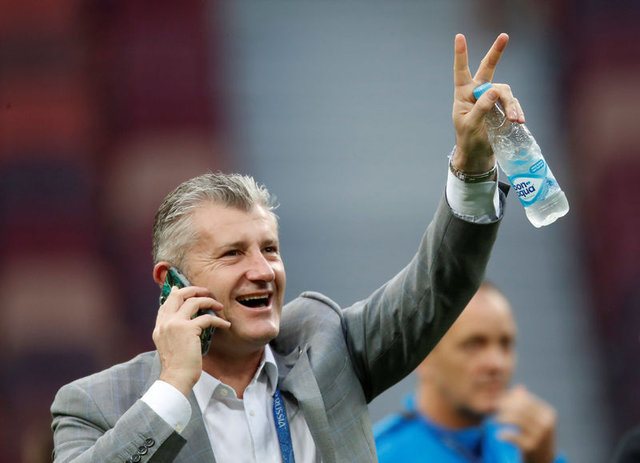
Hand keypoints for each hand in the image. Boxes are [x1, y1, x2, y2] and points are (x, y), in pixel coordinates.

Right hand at [153, 286, 229, 396]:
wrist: (176, 378)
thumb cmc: (177, 365)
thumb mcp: (169, 344)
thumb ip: (172, 330)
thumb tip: (182, 320)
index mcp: (159, 326)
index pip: (166, 302)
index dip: (176, 293)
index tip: (183, 288)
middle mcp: (165, 322)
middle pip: (179, 295)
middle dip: (194, 290)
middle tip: (206, 292)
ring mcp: (176, 324)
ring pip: (194, 302)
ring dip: (209, 301)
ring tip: (219, 306)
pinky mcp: (188, 329)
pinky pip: (207, 318)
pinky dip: (219, 320)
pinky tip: (225, 324)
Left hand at [452, 33, 524, 173]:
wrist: (477, 153)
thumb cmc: (468, 139)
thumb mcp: (470, 125)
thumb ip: (481, 108)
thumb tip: (494, 91)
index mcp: (463, 94)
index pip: (461, 71)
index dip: (461, 54)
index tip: (459, 36)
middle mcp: (477, 92)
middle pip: (488, 68)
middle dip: (496, 52)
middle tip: (504, 36)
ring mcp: (491, 98)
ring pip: (504, 91)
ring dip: (511, 104)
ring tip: (515, 119)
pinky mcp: (503, 107)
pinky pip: (513, 102)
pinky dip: (517, 110)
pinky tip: (520, 120)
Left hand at [495, 385, 556, 462]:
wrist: (544, 460)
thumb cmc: (535, 435)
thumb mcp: (534, 419)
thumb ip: (526, 403)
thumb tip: (518, 387)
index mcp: (548, 413)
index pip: (525, 399)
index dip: (510, 398)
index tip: (498, 400)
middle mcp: (547, 423)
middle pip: (519, 408)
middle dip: (504, 406)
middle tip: (493, 408)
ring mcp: (540, 435)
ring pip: (515, 419)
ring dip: (501, 418)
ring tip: (494, 420)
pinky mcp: (532, 446)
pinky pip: (513, 436)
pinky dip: (504, 434)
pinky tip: (498, 436)